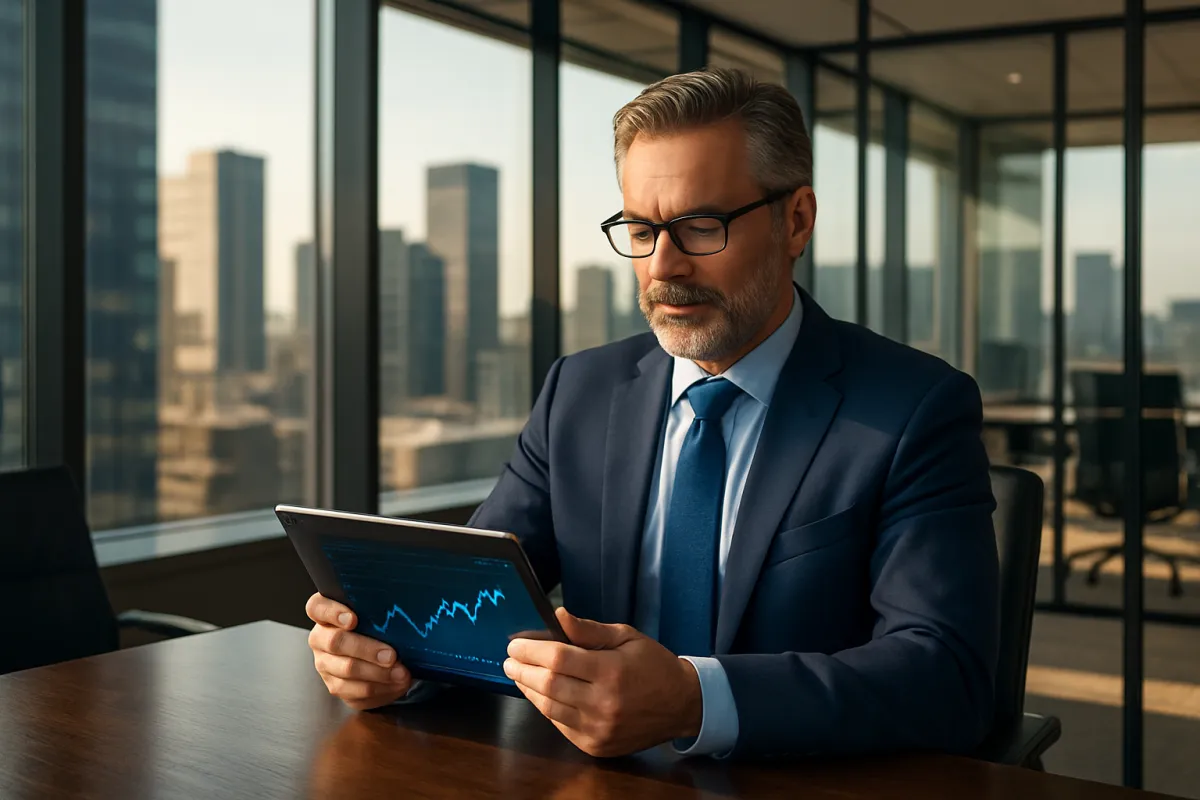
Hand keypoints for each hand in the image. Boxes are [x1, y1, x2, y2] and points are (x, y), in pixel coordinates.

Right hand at [305, 593, 411, 710]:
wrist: (380, 656)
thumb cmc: (378, 627)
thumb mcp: (378, 614)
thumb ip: (381, 612)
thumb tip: (401, 619)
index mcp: (326, 614)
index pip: (317, 607)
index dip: (331, 612)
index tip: (352, 620)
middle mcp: (320, 639)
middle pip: (335, 642)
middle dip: (366, 649)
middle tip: (391, 655)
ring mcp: (325, 665)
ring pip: (346, 670)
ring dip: (377, 673)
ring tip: (400, 673)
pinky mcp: (336, 686)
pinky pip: (356, 691)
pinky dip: (380, 688)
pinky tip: (397, 683)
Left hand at [503, 607, 702, 757]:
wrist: (681, 705)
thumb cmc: (653, 665)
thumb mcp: (626, 637)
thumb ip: (588, 630)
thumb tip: (557, 617)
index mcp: (611, 671)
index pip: (558, 658)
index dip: (531, 650)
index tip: (515, 643)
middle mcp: (603, 703)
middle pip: (548, 685)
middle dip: (523, 670)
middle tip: (509, 659)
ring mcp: (598, 728)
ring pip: (549, 709)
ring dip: (529, 690)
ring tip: (520, 675)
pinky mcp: (596, 745)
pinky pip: (561, 725)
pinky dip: (547, 708)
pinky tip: (542, 694)